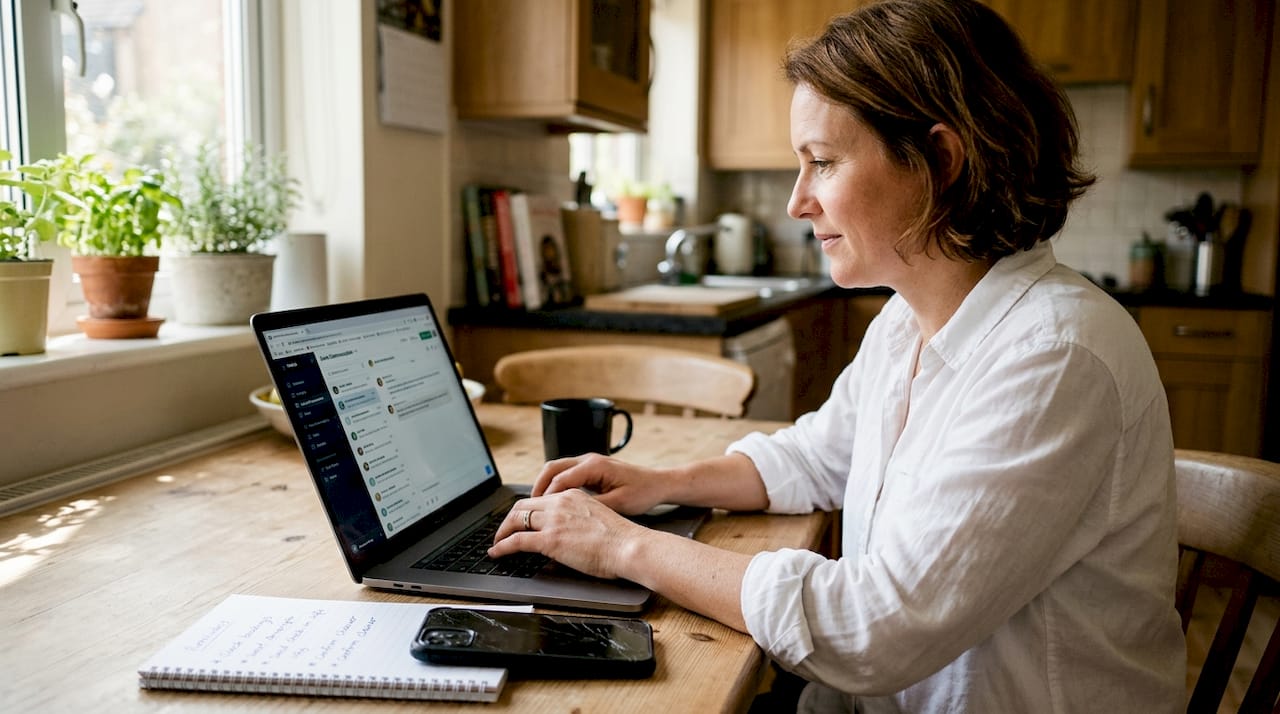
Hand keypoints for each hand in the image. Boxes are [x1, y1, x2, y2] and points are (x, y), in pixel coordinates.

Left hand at [488, 489, 643, 578]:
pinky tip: (497, 552)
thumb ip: (579, 519)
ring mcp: (553, 520)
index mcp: (573, 495)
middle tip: (504, 531)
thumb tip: (570, 532)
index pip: (540, 498)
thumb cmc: (621, 539)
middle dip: (509, 519)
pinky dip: (502, 546)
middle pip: (522, 505)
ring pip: (515, 520)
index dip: (526, 509)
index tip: (521, 519)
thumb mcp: (597, 518)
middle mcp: (560, 503)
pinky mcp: (550, 540)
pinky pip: (516, 540)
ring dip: (502, 532)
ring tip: (497, 543)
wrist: (629, 546)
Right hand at [533, 452, 669, 515]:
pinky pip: (566, 474)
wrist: (659, 483)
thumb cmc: (643, 492)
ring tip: (535, 506)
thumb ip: (592, 507)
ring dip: (544, 485)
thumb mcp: (618, 504)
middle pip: (551, 468)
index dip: (545, 497)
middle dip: (537, 487)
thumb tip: (569, 516)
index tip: (535, 512)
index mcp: (594, 466)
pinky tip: (552, 503)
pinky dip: (555, 486)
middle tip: (527, 508)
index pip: (559, 479)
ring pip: (556, 469)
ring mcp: (589, 462)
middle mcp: (588, 459)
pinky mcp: (591, 470)